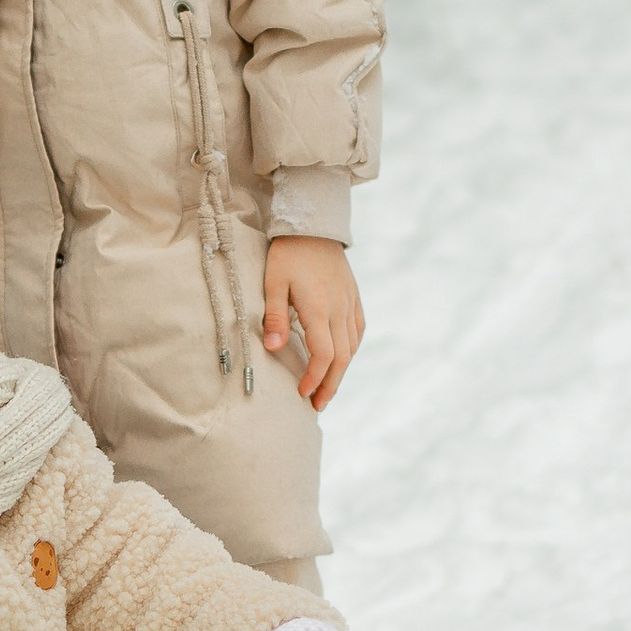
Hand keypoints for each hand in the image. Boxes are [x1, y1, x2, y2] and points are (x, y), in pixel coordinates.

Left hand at [262, 234, 363, 411]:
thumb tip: (272, 349)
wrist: (314, 225)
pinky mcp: (354, 297)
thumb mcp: (273, 282)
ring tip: (327, 388)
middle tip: (317, 405)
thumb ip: (274, 316)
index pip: (323, 355)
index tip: (302, 393)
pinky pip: (358, 331)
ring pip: (352, 347)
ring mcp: (350, 303)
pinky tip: (342, 359)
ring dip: (341, 372)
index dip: (314, 378)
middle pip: (342, 358)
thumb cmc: (288, 253)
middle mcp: (339, 309)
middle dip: (330, 386)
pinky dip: (351, 350)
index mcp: (319, 308)